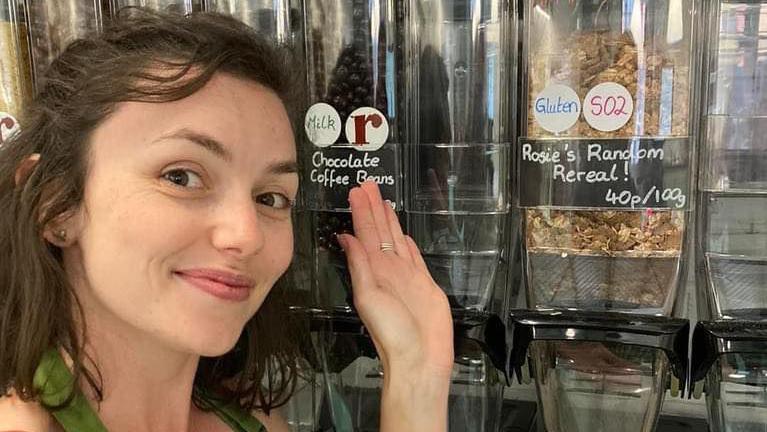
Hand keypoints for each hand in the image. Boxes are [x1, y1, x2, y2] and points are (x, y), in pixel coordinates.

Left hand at [337, 181, 452, 430]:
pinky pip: (413, 255)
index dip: (361, 211)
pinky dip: (407, 242)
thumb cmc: (392, 332)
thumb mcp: (368, 297)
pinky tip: (402, 232)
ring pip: (395, 239)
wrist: (420, 358)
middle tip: (368, 183)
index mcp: (373, 270)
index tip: (356, 190)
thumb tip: (345, 236)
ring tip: (382, 199)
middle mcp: (388, 268)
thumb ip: (359, 266)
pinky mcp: (424, 282)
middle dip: (373, 207)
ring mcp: (407, 274)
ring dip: (388, 219)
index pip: (365, 233)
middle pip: (380, 231)